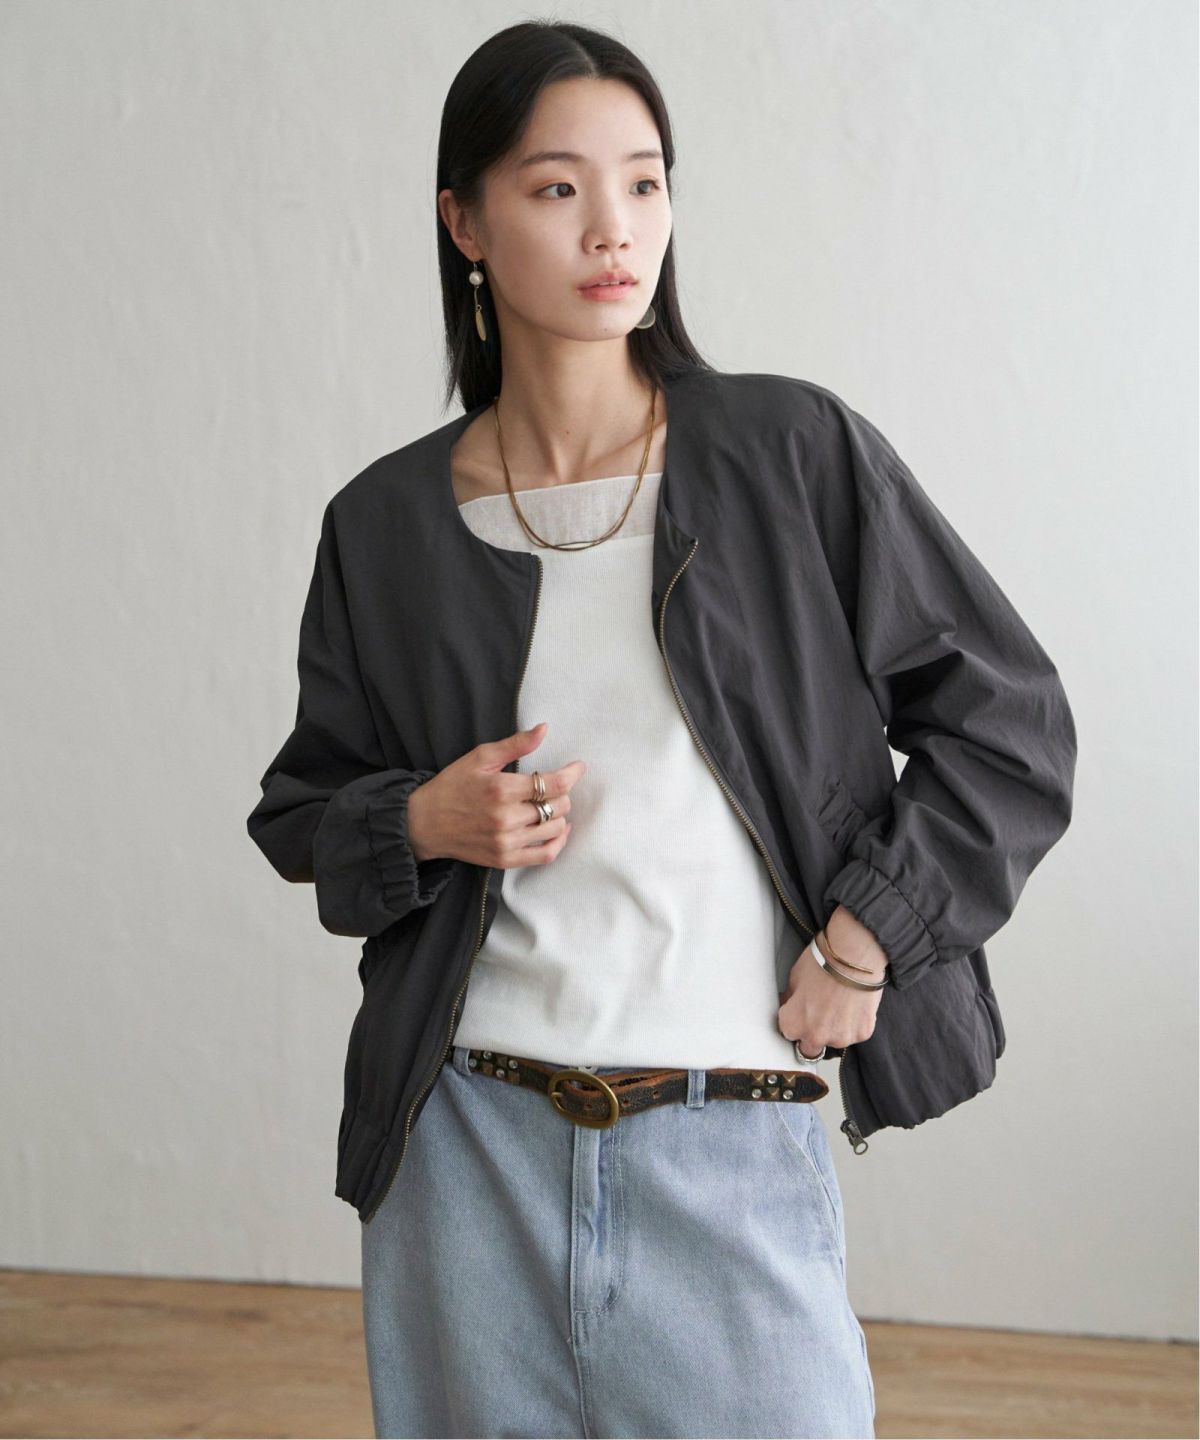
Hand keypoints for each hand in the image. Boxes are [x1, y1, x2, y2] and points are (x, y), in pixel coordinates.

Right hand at [407, 722, 585, 869]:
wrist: (425, 823)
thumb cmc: (452, 786)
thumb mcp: (480, 758)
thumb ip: (515, 744)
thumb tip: (544, 730)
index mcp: (501, 789)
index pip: (554, 784)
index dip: (572, 774)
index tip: (577, 767)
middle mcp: (506, 818)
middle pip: (558, 806)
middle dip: (562, 793)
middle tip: (554, 786)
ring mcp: (506, 842)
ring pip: (555, 829)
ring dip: (561, 815)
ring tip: (551, 805)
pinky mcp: (504, 860)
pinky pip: (546, 855)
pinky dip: (558, 842)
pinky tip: (557, 830)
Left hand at [777, 906, 887, 1053]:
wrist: (855, 953)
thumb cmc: (822, 961)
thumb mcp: (794, 978)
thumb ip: (790, 1000)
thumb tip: (788, 1006)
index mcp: (794, 1024)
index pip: (788, 1032)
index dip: (793, 1019)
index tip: (799, 1012)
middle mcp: (816, 1037)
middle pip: (809, 1047)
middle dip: (812, 1034)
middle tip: (819, 1012)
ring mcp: (841, 1037)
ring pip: (834, 1041)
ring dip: (835, 1029)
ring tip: (839, 1003)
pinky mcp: (863, 1033)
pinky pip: (854, 1033)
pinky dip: (853, 1023)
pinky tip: (853, 1003)